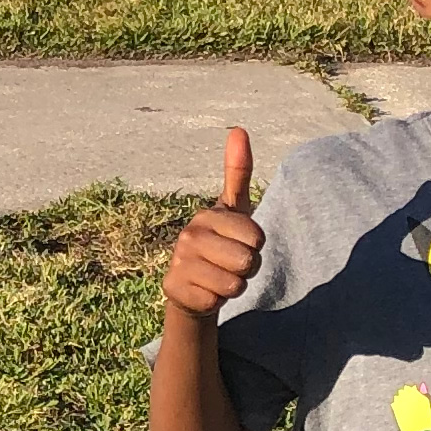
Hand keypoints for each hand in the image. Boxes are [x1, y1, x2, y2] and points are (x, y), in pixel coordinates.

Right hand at [163, 128, 264, 324]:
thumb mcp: (233, 210)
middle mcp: (188, 236)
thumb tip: (238, 129)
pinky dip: (216, 301)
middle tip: (231, 265)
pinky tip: (204, 292)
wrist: (191, 285)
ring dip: (233, 286)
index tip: (241, 242)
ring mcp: (178, 263)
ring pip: (234, 283)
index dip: (256, 246)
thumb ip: (238, 171)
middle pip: (247, 261)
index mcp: (206, 216)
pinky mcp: (174, 289)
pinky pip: (216, 301)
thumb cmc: (220, 244)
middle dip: (247, 268)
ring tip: (219, 278)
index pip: (256, 237)